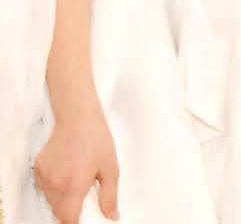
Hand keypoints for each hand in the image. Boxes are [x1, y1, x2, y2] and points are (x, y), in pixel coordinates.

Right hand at [34, 105, 119, 222]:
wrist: (78, 116)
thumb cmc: (96, 138)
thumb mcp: (111, 168)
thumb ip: (110, 196)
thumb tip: (112, 216)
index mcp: (74, 185)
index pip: (68, 220)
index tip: (82, 219)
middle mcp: (56, 184)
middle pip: (58, 212)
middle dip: (70, 210)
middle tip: (82, 195)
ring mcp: (44, 176)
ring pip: (50, 200)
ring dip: (62, 198)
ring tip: (76, 178)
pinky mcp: (38, 168)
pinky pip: (44, 187)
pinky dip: (54, 186)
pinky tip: (65, 171)